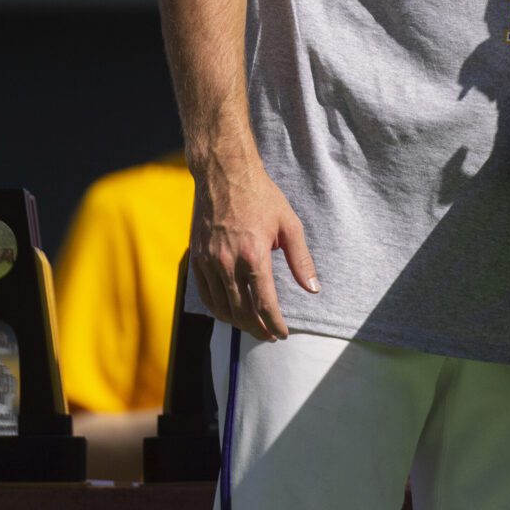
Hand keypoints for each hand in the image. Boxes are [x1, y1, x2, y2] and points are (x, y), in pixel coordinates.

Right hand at [193, 154, 318, 341]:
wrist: (224, 173)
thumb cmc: (261, 196)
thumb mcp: (289, 225)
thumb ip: (301, 260)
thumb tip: (313, 289)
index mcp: (254, 256)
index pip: (265, 305)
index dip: (276, 325)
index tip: (284, 334)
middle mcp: (228, 263)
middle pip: (242, 313)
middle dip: (258, 329)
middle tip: (270, 336)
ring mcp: (208, 262)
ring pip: (221, 308)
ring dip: (238, 323)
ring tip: (253, 327)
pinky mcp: (197, 258)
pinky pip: (205, 294)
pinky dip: (218, 309)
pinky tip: (230, 312)